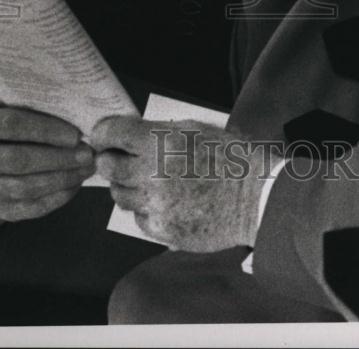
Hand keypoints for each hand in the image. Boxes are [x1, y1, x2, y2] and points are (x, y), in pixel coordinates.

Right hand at [0, 102, 94, 220]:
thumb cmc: (6, 122)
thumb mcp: (9, 106)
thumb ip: (33, 106)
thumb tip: (75, 111)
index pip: (13, 126)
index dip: (46, 130)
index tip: (75, 135)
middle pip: (20, 160)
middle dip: (59, 158)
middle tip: (88, 154)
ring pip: (24, 187)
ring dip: (61, 179)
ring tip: (87, 169)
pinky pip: (27, 208)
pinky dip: (55, 198)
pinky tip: (75, 185)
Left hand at [91, 116, 267, 251]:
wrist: (254, 196)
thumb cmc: (229, 158)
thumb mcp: (196, 130)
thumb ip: (160, 131)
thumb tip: (130, 133)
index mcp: (161, 141)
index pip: (111, 133)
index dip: (104, 134)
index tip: (105, 137)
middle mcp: (151, 172)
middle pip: (107, 166)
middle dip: (110, 161)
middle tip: (121, 160)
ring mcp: (155, 203)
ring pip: (119, 194)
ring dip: (127, 187)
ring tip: (148, 182)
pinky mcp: (160, 229)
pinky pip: (139, 217)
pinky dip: (146, 210)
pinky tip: (166, 202)